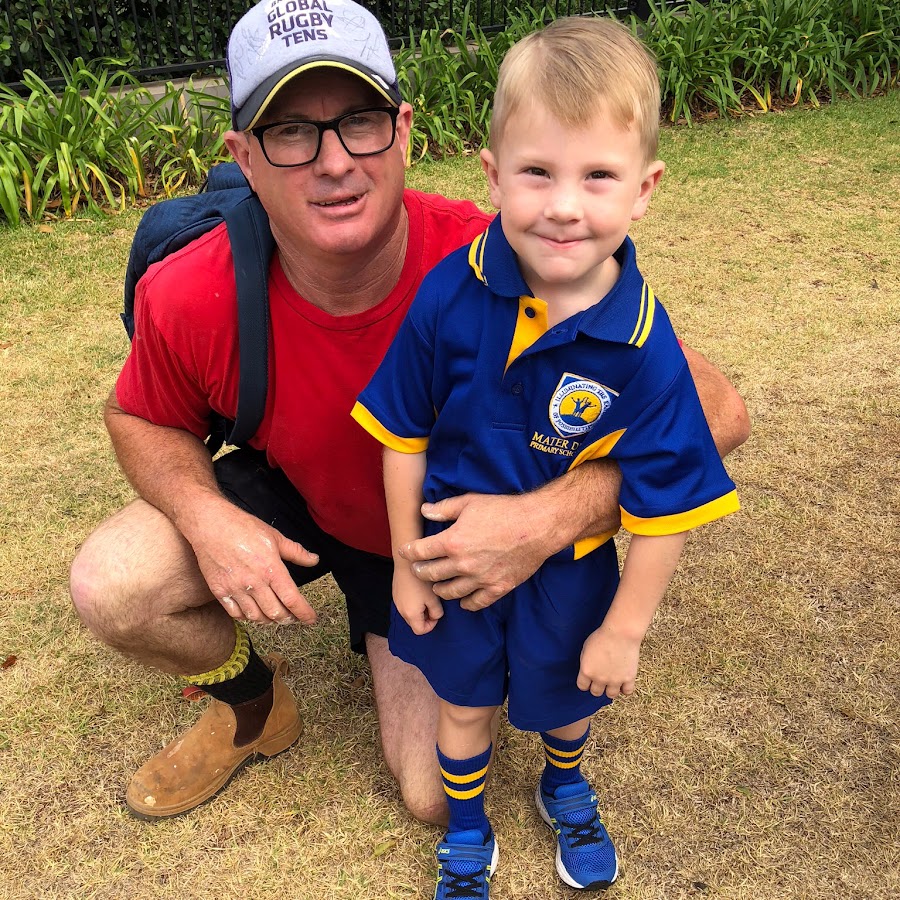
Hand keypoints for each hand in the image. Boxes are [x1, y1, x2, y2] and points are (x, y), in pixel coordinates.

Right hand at [187, 496, 319, 625]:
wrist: (210, 524)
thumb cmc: (243, 527)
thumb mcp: (275, 536)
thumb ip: (296, 552)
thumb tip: (314, 560)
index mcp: (271, 569)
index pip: (292, 599)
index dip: (304, 613)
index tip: (311, 619)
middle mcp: (254, 582)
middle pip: (275, 612)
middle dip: (288, 619)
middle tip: (293, 618)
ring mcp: (235, 588)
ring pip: (256, 617)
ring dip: (269, 621)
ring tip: (275, 617)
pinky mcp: (219, 591)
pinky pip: (236, 613)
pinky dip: (247, 618)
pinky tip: (253, 613)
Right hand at [392, 567, 443, 634]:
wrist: (406, 561)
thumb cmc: (421, 580)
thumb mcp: (434, 598)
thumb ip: (437, 612)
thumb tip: (435, 616)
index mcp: (410, 615)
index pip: (420, 631)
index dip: (431, 625)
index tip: (436, 613)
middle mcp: (401, 610)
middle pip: (414, 623)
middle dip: (425, 617)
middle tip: (433, 604)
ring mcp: (396, 601)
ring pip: (409, 613)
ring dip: (419, 609)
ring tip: (426, 595)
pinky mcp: (396, 592)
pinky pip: (405, 603)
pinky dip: (413, 602)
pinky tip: (419, 589)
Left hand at [398, 492, 549, 611]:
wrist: (538, 526)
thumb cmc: (504, 510)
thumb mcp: (470, 502)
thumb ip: (444, 509)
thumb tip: (424, 511)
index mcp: (453, 542)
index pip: (421, 551)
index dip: (409, 551)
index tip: (404, 551)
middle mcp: (462, 564)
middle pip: (431, 574)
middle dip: (420, 571)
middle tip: (418, 569)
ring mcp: (480, 579)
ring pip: (450, 592)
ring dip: (439, 589)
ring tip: (437, 586)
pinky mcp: (497, 588)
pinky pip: (476, 603)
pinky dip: (466, 603)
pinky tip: (463, 601)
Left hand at [576, 625, 641, 699]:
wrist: (620, 632)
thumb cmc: (602, 636)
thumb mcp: (586, 648)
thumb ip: (585, 662)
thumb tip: (588, 671)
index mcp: (586, 671)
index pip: (582, 686)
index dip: (585, 683)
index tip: (589, 679)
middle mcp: (599, 678)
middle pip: (596, 692)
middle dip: (597, 686)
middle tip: (601, 678)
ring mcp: (614, 680)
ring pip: (611, 695)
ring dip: (610, 689)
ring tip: (613, 681)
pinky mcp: (628, 679)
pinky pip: (627, 692)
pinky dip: (625, 688)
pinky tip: (624, 681)